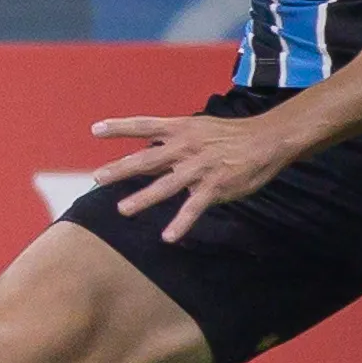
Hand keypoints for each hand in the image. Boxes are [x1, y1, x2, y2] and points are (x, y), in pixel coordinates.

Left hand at [87, 111, 304, 242]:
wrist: (266, 140)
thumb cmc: (229, 135)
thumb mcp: (198, 128)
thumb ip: (172, 142)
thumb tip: (147, 152)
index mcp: (180, 129)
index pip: (144, 125)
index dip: (120, 127)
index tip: (95, 130)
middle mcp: (185, 147)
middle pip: (147, 158)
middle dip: (121, 169)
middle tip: (98, 178)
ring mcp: (199, 168)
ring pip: (166, 185)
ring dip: (143, 198)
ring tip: (123, 210)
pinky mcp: (214, 187)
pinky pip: (194, 208)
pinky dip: (181, 223)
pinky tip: (168, 237)